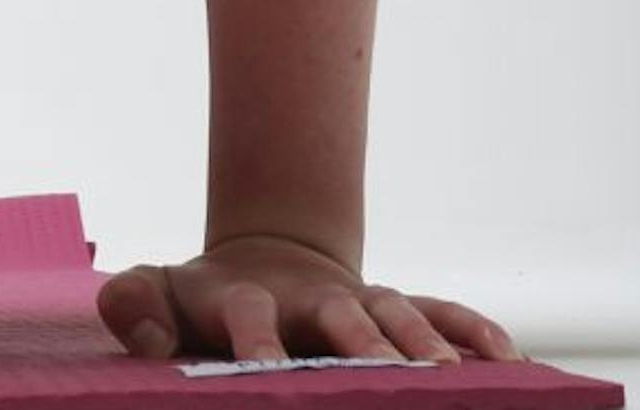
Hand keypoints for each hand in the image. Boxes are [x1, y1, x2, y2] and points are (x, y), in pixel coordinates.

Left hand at [96, 232, 525, 364]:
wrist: (261, 264)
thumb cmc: (201, 302)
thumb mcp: (154, 293)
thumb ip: (133, 305)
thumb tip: (151, 339)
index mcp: (246, 298)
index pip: (250, 317)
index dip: (257, 343)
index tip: (264, 373)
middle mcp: (310, 298)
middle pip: (339, 314)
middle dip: (362, 343)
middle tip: (388, 374)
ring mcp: (359, 301)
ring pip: (398, 311)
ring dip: (423, 341)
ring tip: (450, 375)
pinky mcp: (395, 307)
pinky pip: (443, 310)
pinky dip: (474, 328)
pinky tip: (506, 359)